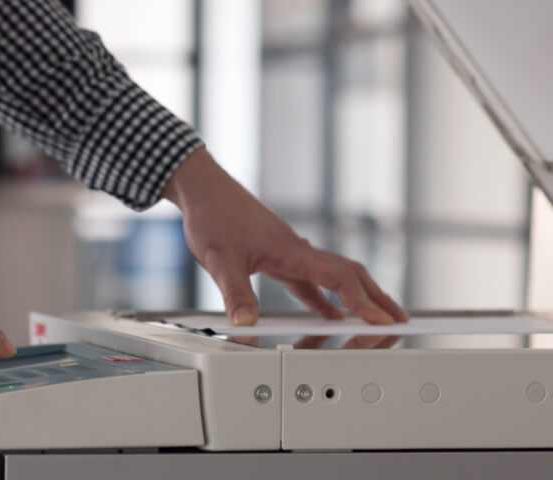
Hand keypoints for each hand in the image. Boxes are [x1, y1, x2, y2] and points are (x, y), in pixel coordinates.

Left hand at [163, 148, 407, 348]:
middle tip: (400, 320)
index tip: (383, 321)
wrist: (204, 190)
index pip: (339, 278)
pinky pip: (310, 281)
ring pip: (333, 276)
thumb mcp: (219, 260)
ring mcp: (290, 253)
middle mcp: (298, 250)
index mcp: (292, 250)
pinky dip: (324, 299)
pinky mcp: (278, 256)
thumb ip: (235, 294)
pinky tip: (328, 315)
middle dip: (376, 298)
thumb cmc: (213, 216)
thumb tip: (246, 324)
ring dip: (356, 296)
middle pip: (349, 274)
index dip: (363, 302)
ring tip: (375, 319)